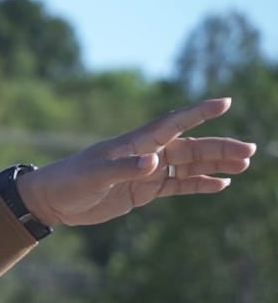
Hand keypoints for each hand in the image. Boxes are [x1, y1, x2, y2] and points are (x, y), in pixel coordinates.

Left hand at [16, 98, 257, 226]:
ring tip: (244, 164)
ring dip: (215, 164)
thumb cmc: (69, 182)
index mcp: (134, 143)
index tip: (224, 102)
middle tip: (250, 151)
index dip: (197, 113)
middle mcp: (145, 154)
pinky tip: (221, 184)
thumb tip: (154, 163)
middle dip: (219, 147)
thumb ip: (123, 170)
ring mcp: (146, 172)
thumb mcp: (94, 177)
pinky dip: (199, 184)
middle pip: (190, 147)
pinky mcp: (143, 191)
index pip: (172, 123)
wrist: (53, 200)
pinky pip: (177, 186)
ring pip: (188, 165)